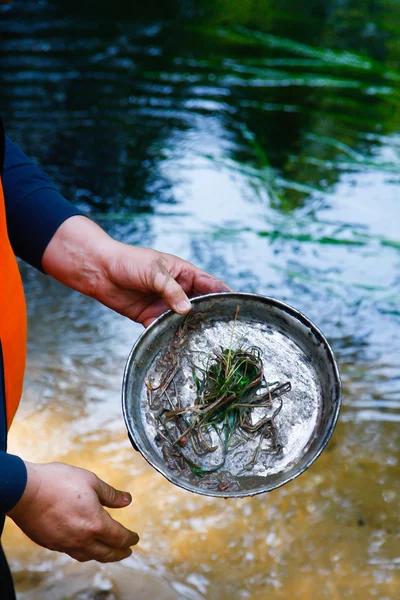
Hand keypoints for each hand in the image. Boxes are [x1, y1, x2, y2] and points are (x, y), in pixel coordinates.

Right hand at [7, 462, 138, 562]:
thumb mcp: (91, 481)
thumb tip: (127, 500)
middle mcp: (82, 539)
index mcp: (96, 523)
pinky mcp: (51, 543)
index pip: (119, 537)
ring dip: (103, 555)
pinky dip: (84, 551)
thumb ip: (111, 494)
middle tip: (127, 551)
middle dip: (120, 553)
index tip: (135, 538)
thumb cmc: (58, 482)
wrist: (25, 491)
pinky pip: (72, 553)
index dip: (130, 539)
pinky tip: (83, 545)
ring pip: (89, 556)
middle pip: (107, 553)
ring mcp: (65, 544)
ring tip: (108, 551)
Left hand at [42, 216, 230, 325]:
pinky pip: (164, 329)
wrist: (99, 271)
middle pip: (200, 305)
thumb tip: (187, 310)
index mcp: (184, 273)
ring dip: (191, 329)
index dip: (225, 295)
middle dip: (210, 316)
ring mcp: (165, 305)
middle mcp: (178, 290)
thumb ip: (171, 290)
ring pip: (184, 320)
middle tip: (224, 331)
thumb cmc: (128, 262)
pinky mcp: (150, 317)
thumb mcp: (153, 272)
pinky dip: (170, 337)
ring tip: (204, 343)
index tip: (239, 307)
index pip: (210, 285)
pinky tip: (179, 346)